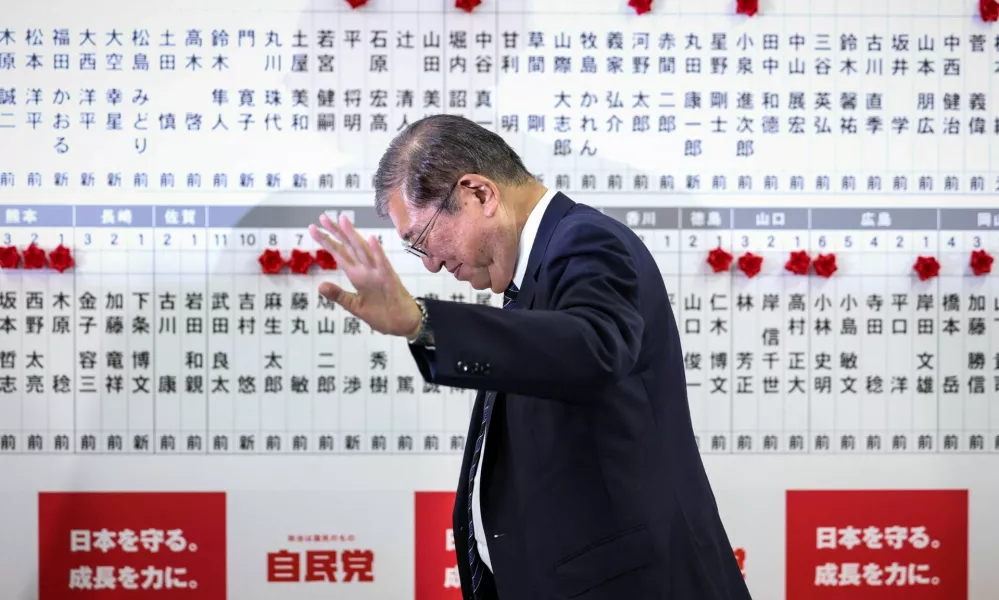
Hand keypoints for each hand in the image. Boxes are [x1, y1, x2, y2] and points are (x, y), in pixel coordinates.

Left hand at [308, 213, 422, 337]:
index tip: (312, 228)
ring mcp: (377, 272)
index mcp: (357, 275)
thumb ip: (338, 295)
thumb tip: (319, 286)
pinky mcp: (389, 279)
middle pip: (349, 246)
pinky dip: (377, 252)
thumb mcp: (355, 306)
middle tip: (322, 217)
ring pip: (363, 250)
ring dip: (353, 235)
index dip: (327, 241)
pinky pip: (382, 263)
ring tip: (343, 220)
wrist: (402, 324)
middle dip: (336, 232)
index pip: (339, 253)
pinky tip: (371, 239)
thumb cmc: (381, 314)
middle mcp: (366, 269)